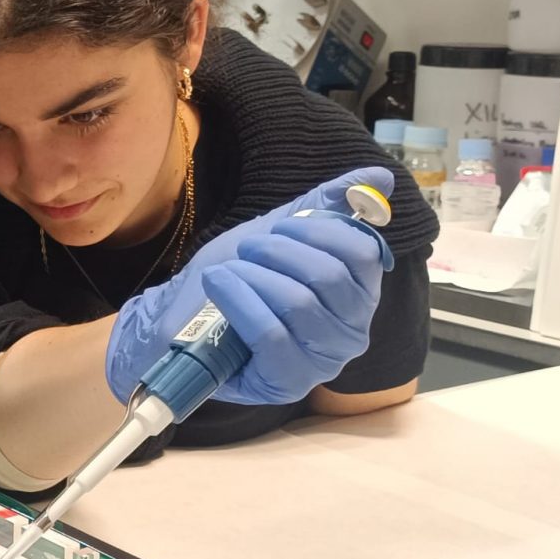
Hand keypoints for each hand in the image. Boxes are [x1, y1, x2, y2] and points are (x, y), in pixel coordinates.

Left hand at [107, 167, 393, 405]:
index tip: (278, 228)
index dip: (316, 230)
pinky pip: (270, 333)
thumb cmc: (236, 279)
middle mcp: (351, 333)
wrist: (180, 317)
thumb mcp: (278, 234)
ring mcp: (321, 363)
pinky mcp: (286, 382)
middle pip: (329, 275)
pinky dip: (238, 300)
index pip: (362, 252)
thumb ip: (326, 206)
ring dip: (252, 275)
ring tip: (227, 271)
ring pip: (298, 302)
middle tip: (247, 249)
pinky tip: (218, 285)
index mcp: (358, 295)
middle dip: (277, 252)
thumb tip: (379, 176)